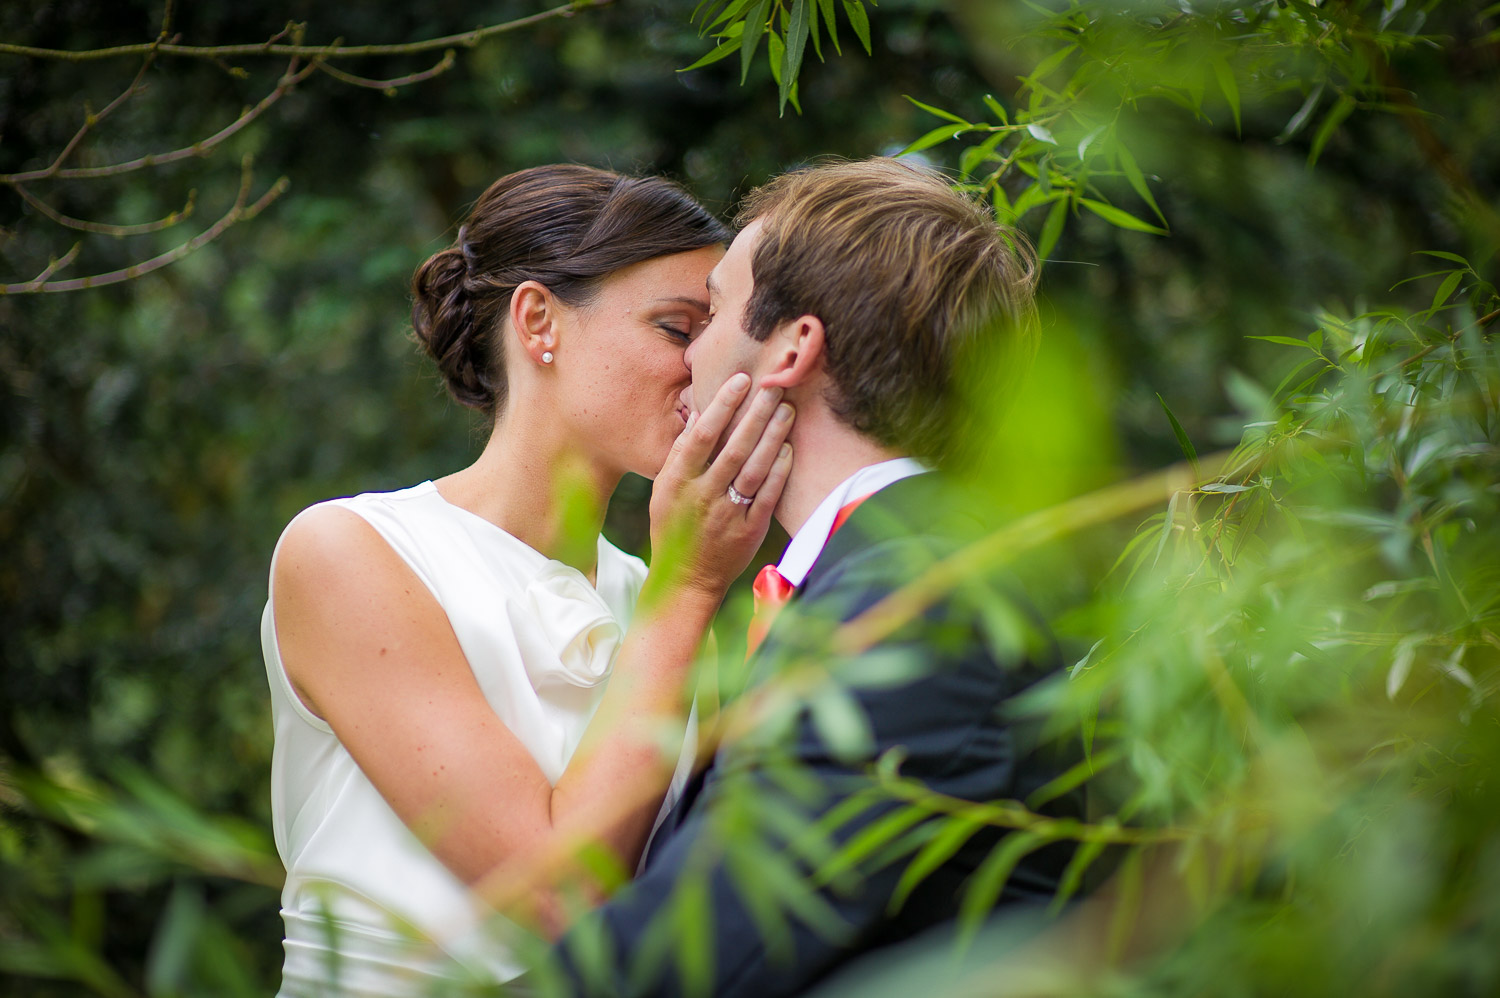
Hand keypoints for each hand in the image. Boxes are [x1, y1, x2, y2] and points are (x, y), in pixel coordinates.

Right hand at [648, 373, 794, 599]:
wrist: (687, 579)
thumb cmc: (674, 528)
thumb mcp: (664, 490)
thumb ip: (681, 453)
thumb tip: (700, 413)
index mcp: (678, 482)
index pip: (702, 436)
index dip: (722, 405)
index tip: (740, 380)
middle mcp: (702, 496)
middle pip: (734, 448)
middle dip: (755, 414)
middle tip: (774, 387)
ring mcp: (727, 515)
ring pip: (754, 469)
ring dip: (772, 437)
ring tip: (787, 410)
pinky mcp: (750, 531)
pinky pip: (768, 496)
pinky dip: (779, 471)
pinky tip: (788, 448)